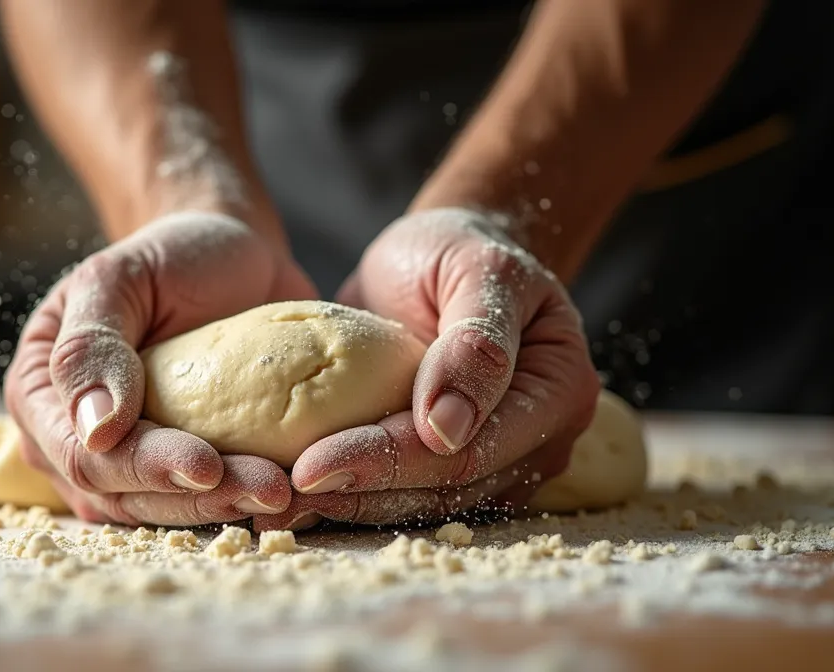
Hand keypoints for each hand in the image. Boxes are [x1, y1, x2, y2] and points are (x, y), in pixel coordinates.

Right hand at [5, 212, 316, 525]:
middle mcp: (74, 439)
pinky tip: (282, 493)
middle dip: (196, 498)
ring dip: (224, 508)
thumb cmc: (170, 255)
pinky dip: (239, 501)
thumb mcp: (120, 276)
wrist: (230, 256)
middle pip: (124, 496)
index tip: (207, 465)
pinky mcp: (178, 469)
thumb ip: (91, 345)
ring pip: (164, 510)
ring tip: (282, 492)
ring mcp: (127, 461)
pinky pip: (200, 503)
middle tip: (269, 488)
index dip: (144, 467)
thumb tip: (95, 429)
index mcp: (42, 393)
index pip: (84, 455)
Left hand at [254, 207, 598, 529]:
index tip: (312, 466)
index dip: (389, 461)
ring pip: (422, 503)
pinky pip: (404, 493)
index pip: (469, 449)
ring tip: (275, 504)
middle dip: (359, 493)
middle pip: (445, 489)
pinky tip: (297, 495)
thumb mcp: (478, 270)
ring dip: (348, 507)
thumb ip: (475, 342)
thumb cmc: (463, 249)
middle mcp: (537, 441)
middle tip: (278, 494)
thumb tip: (445, 430)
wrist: (447, 254)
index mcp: (558, 393)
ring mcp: (499, 461)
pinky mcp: (452, 466)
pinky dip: (351, 496)